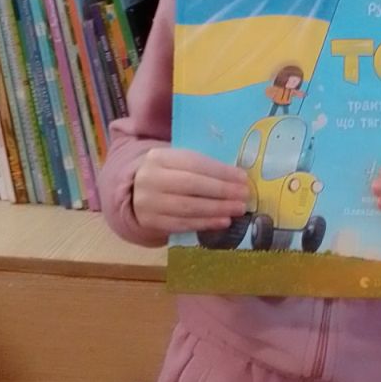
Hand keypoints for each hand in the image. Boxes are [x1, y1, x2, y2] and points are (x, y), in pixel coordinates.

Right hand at [132, 147, 249, 237]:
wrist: (137, 192)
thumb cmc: (169, 175)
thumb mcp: (179, 162)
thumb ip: (203, 167)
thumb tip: (238, 178)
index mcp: (159, 157)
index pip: (194, 163)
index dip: (220, 171)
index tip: (242, 178)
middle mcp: (150, 178)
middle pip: (190, 185)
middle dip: (221, 191)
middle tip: (243, 196)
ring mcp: (148, 203)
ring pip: (187, 207)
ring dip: (217, 209)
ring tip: (237, 209)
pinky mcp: (151, 222)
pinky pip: (182, 224)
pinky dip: (205, 223)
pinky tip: (223, 221)